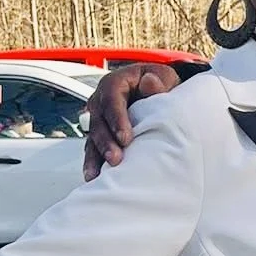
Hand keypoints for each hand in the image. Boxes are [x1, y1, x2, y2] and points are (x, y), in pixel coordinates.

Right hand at [83, 64, 180, 178]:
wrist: (159, 91)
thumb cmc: (160, 83)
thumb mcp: (163, 77)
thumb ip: (158, 82)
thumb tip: (150, 82)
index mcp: (115, 83)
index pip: (112, 99)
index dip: (116, 118)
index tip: (125, 138)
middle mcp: (102, 101)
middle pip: (99, 121)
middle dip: (106, 142)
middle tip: (115, 159)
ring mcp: (99, 118)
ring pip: (93, 137)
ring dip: (95, 156)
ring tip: (97, 175)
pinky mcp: (102, 134)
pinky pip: (94, 148)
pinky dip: (94, 162)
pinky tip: (93, 178)